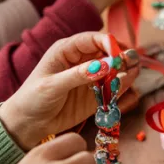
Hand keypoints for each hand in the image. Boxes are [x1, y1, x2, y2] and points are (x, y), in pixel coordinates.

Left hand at [0, 32, 138, 150]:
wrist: (28, 123)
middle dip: (121, 56)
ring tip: (135, 72)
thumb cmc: (33, 98)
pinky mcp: (96, 95)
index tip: (119, 53)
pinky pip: (113, 87)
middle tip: (132, 61)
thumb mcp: (53, 85)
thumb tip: (105, 65)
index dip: (108, 43)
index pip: (93, 39)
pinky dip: (123, 85)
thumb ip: (79, 75)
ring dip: (126, 69)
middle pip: (108, 52)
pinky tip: (130, 82)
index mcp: (67, 50)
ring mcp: (91, 78)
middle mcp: (82, 61)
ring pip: (114, 69)